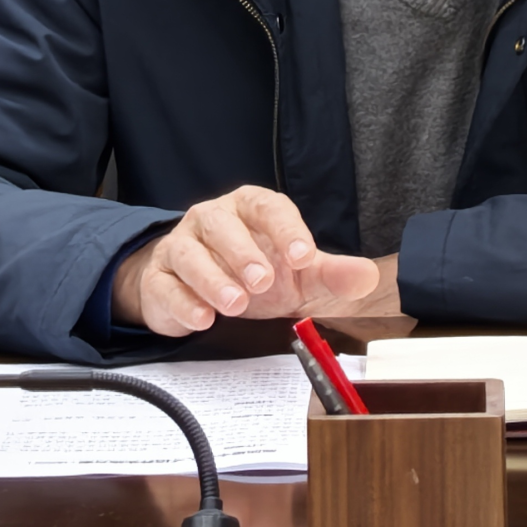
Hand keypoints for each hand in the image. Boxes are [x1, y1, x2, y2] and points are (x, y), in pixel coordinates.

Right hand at [111, 186, 399, 335]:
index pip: (267, 207)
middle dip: (243, 252)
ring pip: (188, 252)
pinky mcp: (159, 277)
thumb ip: (330, 273)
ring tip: (235, 304)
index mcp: (249, 208)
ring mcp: (180, 245)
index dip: (286, 229)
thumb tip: (368, 277)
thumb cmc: (252, 271)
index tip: (304, 256)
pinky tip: (203, 319)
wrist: (197, 290)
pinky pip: (165, 284)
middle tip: (263, 282)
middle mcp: (212, 219)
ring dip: (212, 278)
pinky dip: (182, 301)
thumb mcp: (297, 274)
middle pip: (221, 224)